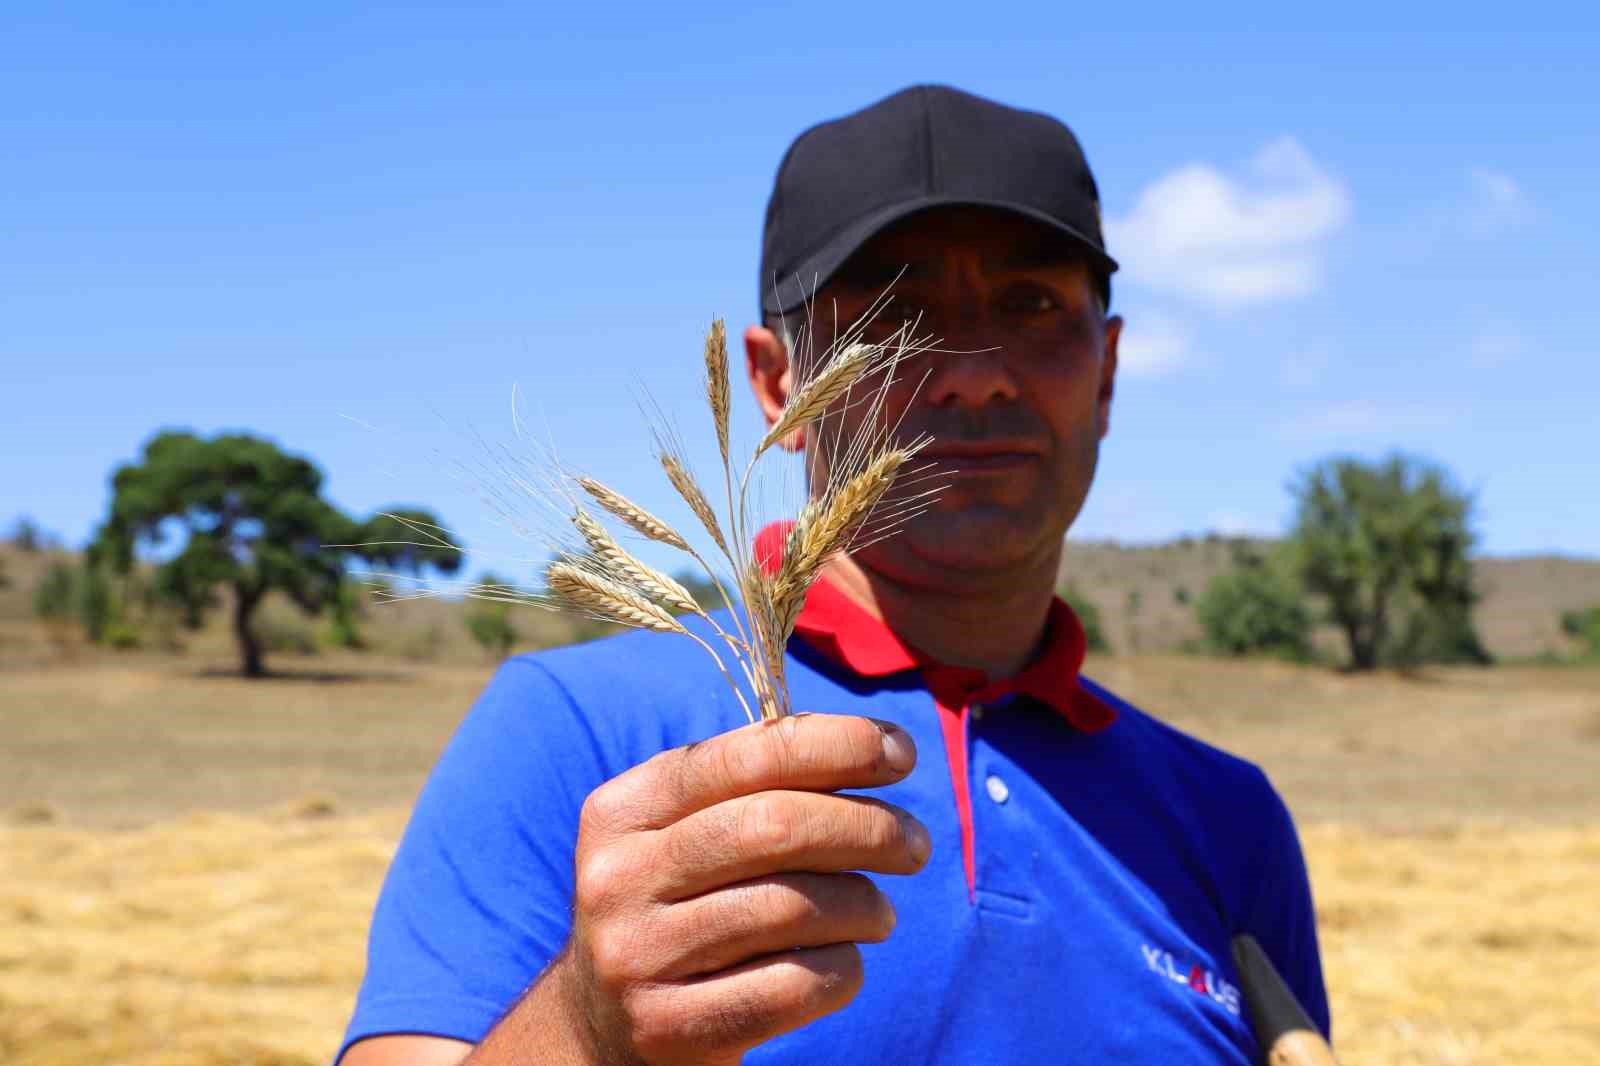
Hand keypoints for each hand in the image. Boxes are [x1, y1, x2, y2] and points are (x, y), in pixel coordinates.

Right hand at [550, 713, 928, 1065]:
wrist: (606, 1030)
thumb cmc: (683, 907)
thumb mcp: (688, 835)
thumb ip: (759, 787)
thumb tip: (878, 748)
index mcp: (623, 810)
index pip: (744, 756)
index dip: (836, 746)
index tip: (902, 754)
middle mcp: (618, 878)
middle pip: (774, 826)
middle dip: (866, 826)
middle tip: (914, 844)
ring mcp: (636, 957)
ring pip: (791, 907)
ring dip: (863, 903)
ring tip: (881, 912)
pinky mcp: (669, 1029)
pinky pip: (793, 985)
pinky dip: (843, 969)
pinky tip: (847, 962)